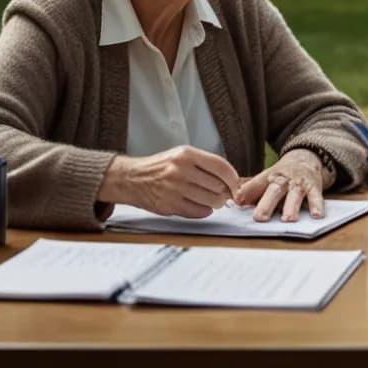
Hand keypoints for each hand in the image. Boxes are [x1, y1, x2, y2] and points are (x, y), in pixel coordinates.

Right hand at [99, 146, 239, 218]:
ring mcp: (174, 189)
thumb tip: (232, 181)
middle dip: (224, 193)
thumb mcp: (182, 155)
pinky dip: (204, 211)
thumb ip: (206, 165)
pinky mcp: (169, 205)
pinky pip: (198, 212)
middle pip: (218, 186)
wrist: (132, 179)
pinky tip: (199, 205)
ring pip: (210, 201)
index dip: (233, 179)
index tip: (236, 185)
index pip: (221, 167)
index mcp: (186, 154)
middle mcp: (180, 170)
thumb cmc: (161, 167)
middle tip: (222, 194)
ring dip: (215, 203)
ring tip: (211, 199)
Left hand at [233, 149, 330, 221]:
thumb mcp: (266, 177)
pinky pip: (316, 197)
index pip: (257, 183)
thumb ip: (252, 189)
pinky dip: (317, 206)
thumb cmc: (283, 174)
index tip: (238, 201)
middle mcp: (284, 179)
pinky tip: (316, 215)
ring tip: (288, 219)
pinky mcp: (314, 187)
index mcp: (270, 176)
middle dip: (267, 204)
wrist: (306, 158)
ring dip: (291, 207)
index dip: (247, 191)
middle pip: (274, 190)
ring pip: (295, 195)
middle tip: (260, 217)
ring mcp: (299, 183)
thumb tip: (236, 201)